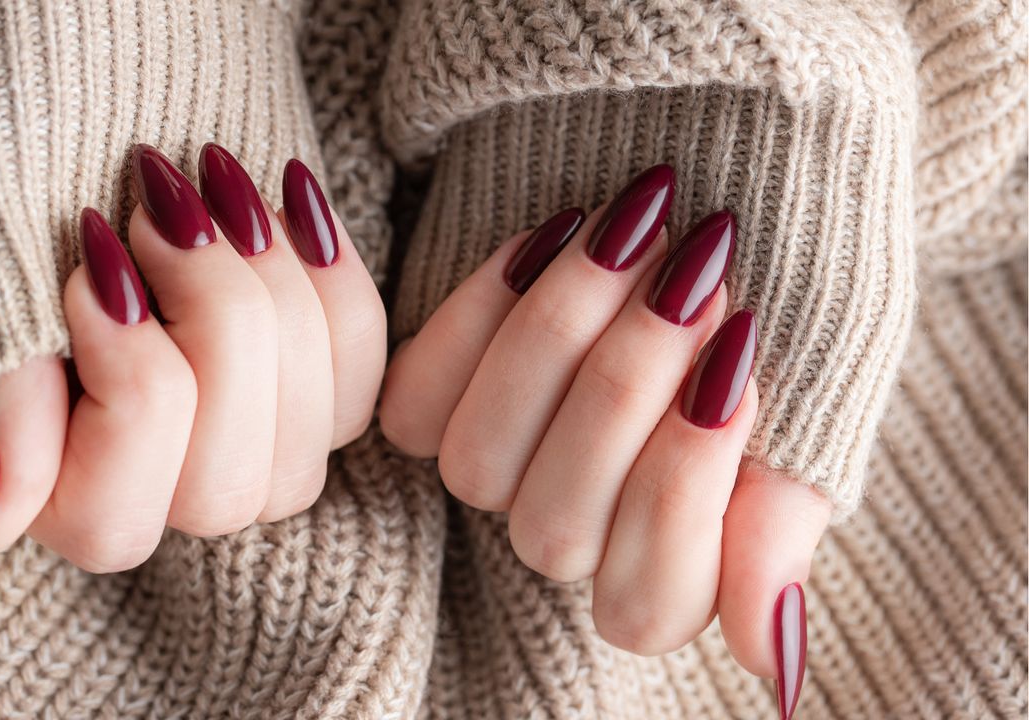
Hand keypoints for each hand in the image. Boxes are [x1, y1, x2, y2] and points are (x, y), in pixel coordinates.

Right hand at [0, 145, 384, 580]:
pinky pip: (359, 373)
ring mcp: (234, 445)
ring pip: (306, 437)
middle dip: (213, 322)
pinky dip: (329, 277)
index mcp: (37, 486)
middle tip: (160, 206)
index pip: (110, 515)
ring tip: (214, 184)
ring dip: (271, 292)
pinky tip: (286, 196)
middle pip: (226, 488)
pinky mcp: (301, 388)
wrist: (69, 86)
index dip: (126, 380)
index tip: (92, 256)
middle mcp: (145, 488)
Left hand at [380, 166, 828, 712]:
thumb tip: (770, 660)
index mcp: (671, 560)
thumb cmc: (784, 296)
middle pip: (554, 529)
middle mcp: (574, 529)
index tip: (741, 367)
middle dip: (625, 390)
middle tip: (696, 273)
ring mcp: (500, 467)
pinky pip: (416, 400)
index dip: (684, 490)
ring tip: (633, 231)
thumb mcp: (815, 404)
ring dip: (555, 342)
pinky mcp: (436, 397)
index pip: (648, 602)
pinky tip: (551, 233)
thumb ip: (782, 523)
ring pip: (477, 467)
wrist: (720, 176)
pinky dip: (480, 312)